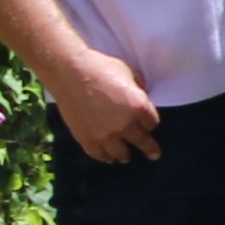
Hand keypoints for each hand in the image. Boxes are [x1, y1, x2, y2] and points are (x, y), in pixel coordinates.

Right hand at [50, 49, 161, 164]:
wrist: (70, 72)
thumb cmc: (101, 67)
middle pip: (141, 142)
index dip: (150, 123)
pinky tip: (107, 157)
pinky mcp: (86, 138)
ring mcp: (105, 134)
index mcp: (139, 107)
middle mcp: (125, 125)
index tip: (148, 124)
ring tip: (126, 157)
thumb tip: (141, 97)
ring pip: (121, 153)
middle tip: (154, 155)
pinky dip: (104, 157)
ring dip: (125, 155)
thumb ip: (139, 89)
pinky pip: (99, 154)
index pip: (152, 123)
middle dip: (150, 149)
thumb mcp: (130, 73)